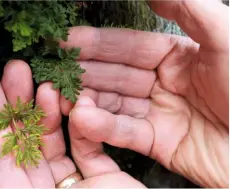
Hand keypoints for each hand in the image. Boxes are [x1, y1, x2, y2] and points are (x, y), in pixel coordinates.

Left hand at [0, 60, 144, 187]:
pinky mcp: (105, 178)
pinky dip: (83, 126)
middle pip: (24, 146)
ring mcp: (78, 187)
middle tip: (13, 70)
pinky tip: (77, 106)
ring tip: (43, 82)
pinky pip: (89, 147)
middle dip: (17, 106)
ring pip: (55, 143)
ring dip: (48, 111)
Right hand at [59, 0, 228, 187]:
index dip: (95, 43)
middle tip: (56, 73)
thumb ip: (190, 9)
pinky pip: (126, 133)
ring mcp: (158, 114)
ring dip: (89, 102)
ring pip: (115, 105)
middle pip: (114, 76)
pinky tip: (84, 121)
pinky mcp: (158, 143)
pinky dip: (104, 128)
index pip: (127, 47)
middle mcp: (163, 83)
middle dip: (84, 73)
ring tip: (65, 99)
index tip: (66, 41)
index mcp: (175, 57)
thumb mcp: (225, 38)